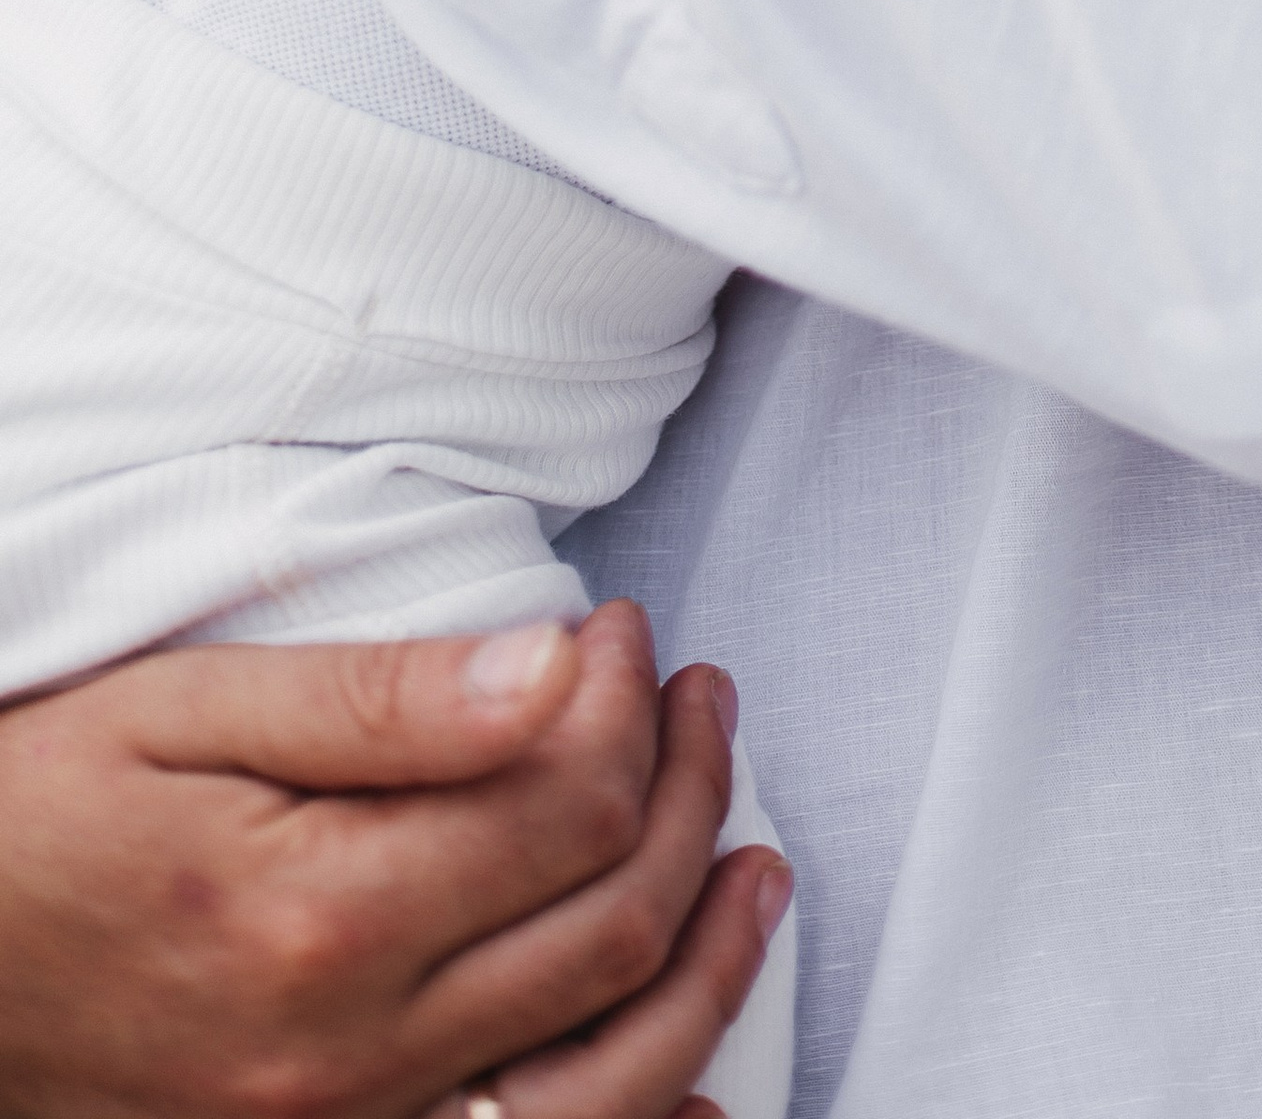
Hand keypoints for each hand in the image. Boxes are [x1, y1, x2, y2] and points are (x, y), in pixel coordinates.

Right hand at [0, 607, 789, 1118]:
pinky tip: (695, 1069)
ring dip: (707, 957)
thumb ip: (383, 699)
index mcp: (318, 911)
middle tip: (697, 696)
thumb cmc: (44, 814)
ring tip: (753, 861)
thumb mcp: (187, 712)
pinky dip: (634, 1116)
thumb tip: (556, 665)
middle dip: (688, 792)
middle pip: (607, 924)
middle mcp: (348, 1051)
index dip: (624, 699)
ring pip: (607, 1067)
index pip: (565, 802)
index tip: (620, 628)